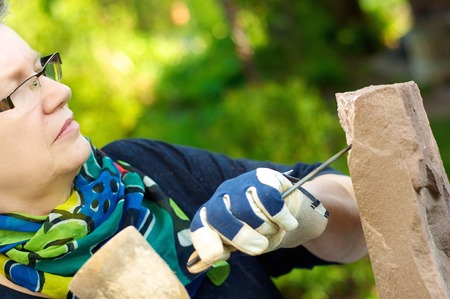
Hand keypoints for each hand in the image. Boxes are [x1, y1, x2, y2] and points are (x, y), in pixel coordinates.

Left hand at [188, 168, 328, 272]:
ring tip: (272, 229)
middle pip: (221, 216)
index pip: (200, 225)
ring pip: (247, 210)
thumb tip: (197, 265)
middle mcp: (222, 195)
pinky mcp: (262, 176)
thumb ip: (221, 250)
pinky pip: (270, 200)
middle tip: (259, 248)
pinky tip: (288, 223)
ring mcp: (241, 183)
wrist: (286, 210)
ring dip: (266, 228)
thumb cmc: (258, 230)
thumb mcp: (239, 243)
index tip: (215, 256)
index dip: (205, 241)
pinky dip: (281, 217)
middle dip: (241, 237)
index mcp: (212, 214)